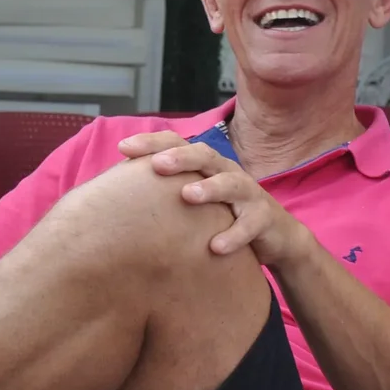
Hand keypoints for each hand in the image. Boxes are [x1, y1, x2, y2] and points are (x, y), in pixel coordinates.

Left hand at [119, 131, 314, 269]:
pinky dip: (234, 235)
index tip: (123, 147)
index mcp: (206, 166)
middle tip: (157, 164)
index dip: (152, 142)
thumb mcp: (195, 199)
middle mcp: (227, 173)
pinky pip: (251, 225)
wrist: (275, 236)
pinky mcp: (264, 219)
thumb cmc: (223, 214)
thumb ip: (165, 192)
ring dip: (210, 189)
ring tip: (187, 195)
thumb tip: (115, 195)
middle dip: (181, 158)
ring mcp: (248, 194)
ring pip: (232, 183)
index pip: (178, 144)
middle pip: (205, 156)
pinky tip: (215, 247)